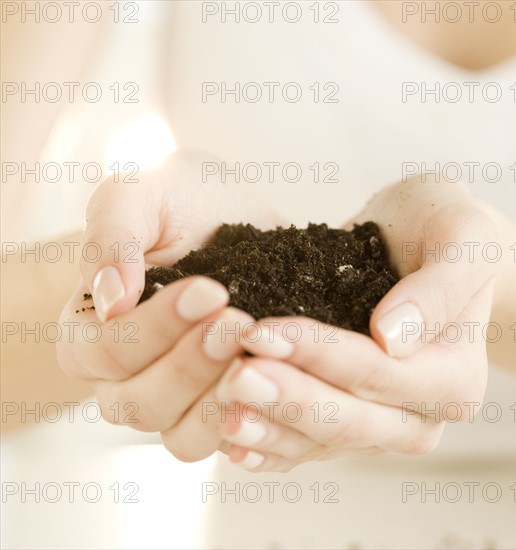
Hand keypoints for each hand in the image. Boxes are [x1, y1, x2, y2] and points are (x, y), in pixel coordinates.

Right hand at [57, 150, 285, 459]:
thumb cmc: (182, 199)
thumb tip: (109, 300)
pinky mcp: (217, 403)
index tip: (209, 289)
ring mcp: (174, 396)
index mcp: (91, 326)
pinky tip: (276, 382)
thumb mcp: (143, 194)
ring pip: (179, 437)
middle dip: (191, 364)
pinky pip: (226, 440)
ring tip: (259, 349)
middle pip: (138, 404)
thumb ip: (113, 235)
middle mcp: (124, 373)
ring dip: (220, 397)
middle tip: (238, 319)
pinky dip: (251, 420)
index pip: (101, 353)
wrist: (237, 214)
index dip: (153, 329)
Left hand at [211, 174, 497, 470]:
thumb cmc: (438, 232)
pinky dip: (269, 445)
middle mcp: (418, 416)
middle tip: (234, 378)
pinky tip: (230, 441)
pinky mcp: (343, 423)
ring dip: (269, 428)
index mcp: (453, 379)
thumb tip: (393, 338)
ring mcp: (378, 426)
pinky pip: (305, 446)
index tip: (262, 331)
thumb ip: (440, 287)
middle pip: (347, 420)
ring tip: (222, 409)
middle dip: (288, 398)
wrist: (420, 246)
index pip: (377, 373)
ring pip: (320, 442)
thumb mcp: (462, 237)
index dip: (318, 355)